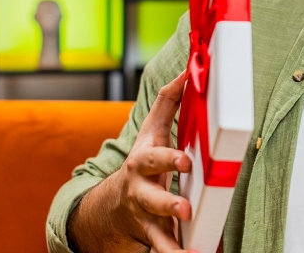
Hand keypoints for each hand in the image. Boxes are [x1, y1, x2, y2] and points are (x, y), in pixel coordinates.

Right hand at [69, 71, 198, 252]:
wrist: (114, 205)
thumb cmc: (144, 160)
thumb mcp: (152, 130)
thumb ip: (170, 100)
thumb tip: (189, 69)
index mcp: (143, 163)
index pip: (153, 159)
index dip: (168, 159)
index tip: (185, 161)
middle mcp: (141, 192)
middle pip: (151, 199)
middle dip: (166, 204)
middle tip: (184, 210)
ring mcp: (146, 218)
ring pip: (157, 233)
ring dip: (171, 243)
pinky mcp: (154, 238)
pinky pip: (164, 251)